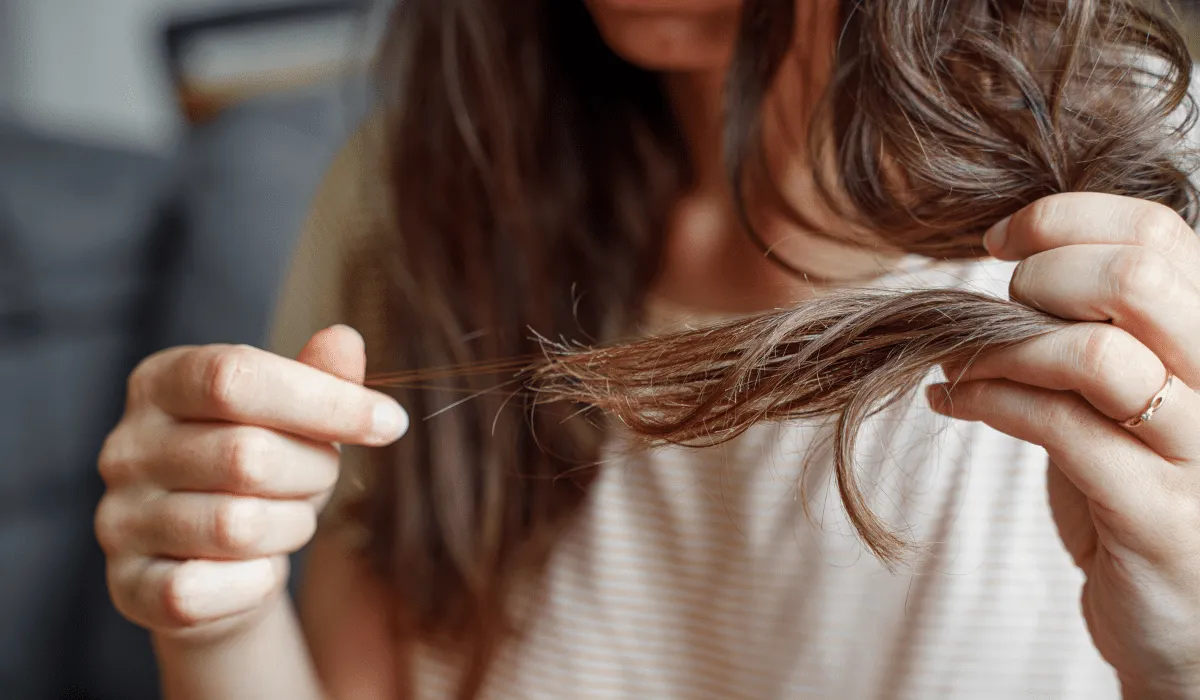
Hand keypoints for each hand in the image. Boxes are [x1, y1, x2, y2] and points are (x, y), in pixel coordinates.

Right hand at [96, 326, 407, 641]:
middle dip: (314, 472)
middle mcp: (127, 445)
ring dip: (291, 527)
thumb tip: (345, 339)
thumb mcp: (296, 419)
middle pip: (247, 455)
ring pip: (236, 526)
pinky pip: (203, 589)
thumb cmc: (262, 474)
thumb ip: (320, 378)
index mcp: (162, 381)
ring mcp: (119, 518)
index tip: (391, 422)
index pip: (237, 378)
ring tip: (288, 520)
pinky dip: (255, 581)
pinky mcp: (128, 586)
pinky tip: (260, 569)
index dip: (324, 400)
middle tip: (321, 478)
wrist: (218, 568)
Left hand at [926, 192, 1199, 698]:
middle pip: (1136, 277)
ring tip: (962, 361)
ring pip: (1095, 354)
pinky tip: (953, 400)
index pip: (1156, 231)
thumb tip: (1012, 259)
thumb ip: (1098, 323)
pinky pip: (1056, 428)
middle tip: (999, 309)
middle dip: (1040, 278)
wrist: (1189, 619)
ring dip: (1002, 347)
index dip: (1063, 220)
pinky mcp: (1156, 513)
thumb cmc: (1145, 485)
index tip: (1000, 241)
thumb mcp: (1131, 388)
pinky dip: (985, 401)